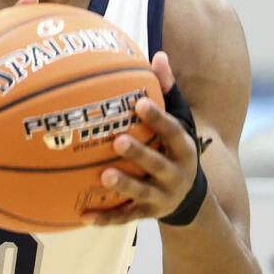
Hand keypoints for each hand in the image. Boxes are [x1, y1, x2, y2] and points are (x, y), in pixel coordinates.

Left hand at [81, 51, 200, 225]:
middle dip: (140, 153)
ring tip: (103, 176)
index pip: (173, 131)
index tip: (139, 102)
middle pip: (158, 164)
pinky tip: (82, 216)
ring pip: (142, 193)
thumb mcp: (179, 121)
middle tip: (117, 140)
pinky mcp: (146, 214)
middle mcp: (176, 174)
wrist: (191, 200)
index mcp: (183, 148)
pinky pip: (124, 217)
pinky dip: (105, 218)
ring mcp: (161, 196)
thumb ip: (168, 92)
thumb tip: (159, 55)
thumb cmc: (174, 148)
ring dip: (123, 185)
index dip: (158, 118)